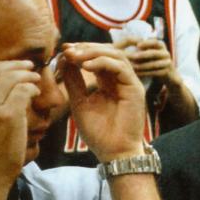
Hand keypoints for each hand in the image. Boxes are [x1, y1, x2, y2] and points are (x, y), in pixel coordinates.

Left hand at [59, 43, 146, 160]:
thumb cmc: (99, 133)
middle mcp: (120, 80)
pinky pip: (120, 67)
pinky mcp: (136, 88)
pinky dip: (102, 62)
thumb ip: (74, 82)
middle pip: (107, 51)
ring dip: (93, 52)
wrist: (114, 152)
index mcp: (108, 82)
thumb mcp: (79, 102)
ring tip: (75, 56)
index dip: (81, 50)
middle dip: (85, 48)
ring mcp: (129, 82)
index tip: (63, 50)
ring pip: (115, 55)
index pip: (97, 58)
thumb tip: (64, 60)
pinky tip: (86, 67)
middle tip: (67, 50)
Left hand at [114, 36, 178, 84]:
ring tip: (131, 67)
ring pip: (154, 64)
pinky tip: (136, 74)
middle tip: (132, 57)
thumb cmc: (152, 61)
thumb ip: (141, 46)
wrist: (167, 75)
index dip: (146, 43)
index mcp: (161, 45)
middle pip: (154, 53)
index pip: (154, 42)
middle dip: (142, 55)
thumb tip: (131, 42)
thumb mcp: (148, 52)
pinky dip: (145, 73)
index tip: (137, 45)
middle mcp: (166, 53)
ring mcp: (168, 62)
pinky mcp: (167, 72)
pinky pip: (155, 73)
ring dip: (142, 66)